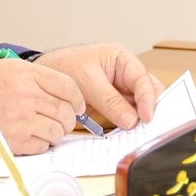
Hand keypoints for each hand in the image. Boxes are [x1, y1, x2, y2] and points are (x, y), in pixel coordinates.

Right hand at [0, 57, 83, 154]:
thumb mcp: (2, 69)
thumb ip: (31, 78)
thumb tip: (58, 93)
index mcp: (25, 73)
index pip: (68, 86)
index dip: (77, 99)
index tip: (77, 106)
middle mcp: (26, 94)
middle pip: (66, 111)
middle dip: (68, 120)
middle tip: (60, 123)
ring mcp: (20, 119)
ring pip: (57, 131)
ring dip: (54, 134)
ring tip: (42, 132)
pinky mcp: (12, 142)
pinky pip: (41, 147)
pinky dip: (39, 145)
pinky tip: (28, 140)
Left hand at [31, 43, 160, 129]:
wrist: (46, 74)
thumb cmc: (65, 67)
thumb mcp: (87, 82)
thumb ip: (110, 101)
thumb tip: (131, 120)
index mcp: (123, 60)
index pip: (142, 79)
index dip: (148, 98)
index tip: (146, 117)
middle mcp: (127, 75)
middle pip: (148, 93)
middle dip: (149, 109)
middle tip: (147, 128)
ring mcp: (122, 91)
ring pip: (139, 107)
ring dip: (139, 120)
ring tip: (137, 134)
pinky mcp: (115, 105)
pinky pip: (126, 117)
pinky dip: (127, 126)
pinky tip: (125, 135)